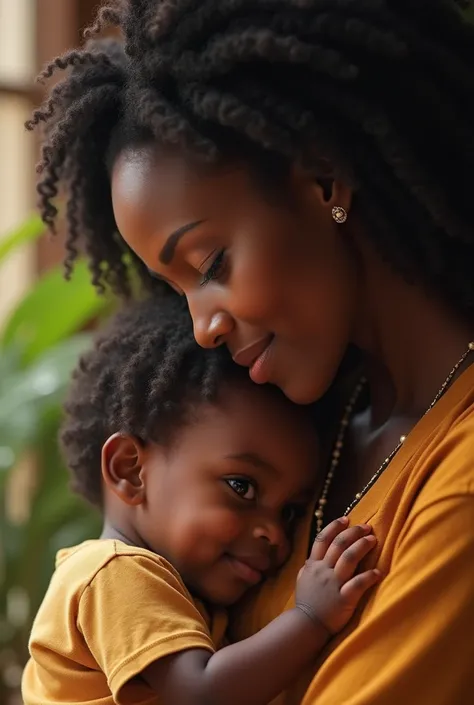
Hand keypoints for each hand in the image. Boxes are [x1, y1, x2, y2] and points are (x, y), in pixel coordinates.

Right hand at [295, 517, 380, 635]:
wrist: (306, 626)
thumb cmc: (307, 603)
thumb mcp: (302, 579)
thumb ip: (309, 567)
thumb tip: (314, 556)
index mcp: (313, 565)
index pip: (323, 539)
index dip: (335, 526)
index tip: (347, 519)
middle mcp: (322, 570)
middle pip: (339, 544)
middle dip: (353, 532)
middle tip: (367, 527)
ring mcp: (333, 584)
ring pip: (348, 558)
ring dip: (362, 546)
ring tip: (373, 540)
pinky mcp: (343, 598)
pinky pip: (358, 584)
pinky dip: (369, 576)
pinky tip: (378, 572)